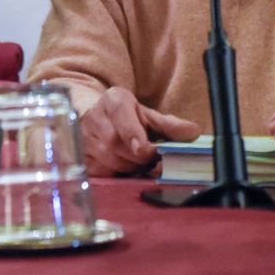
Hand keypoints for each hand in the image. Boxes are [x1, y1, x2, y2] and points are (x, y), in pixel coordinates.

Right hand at [78, 86, 199, 177]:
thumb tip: (193, 132)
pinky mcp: (81, 158)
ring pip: (109, 160)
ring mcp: (83, 139)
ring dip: (130, 167)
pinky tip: (125, 168)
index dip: (132, 134)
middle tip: (154, 161)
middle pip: (116, 144)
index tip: (145, 150)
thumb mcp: (148, 116)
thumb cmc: (127, 118)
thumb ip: (170, 125)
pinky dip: (117, 174)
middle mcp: (94, 117)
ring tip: (140, 163)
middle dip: (139, 157)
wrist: (96, 118)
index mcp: (113, 100)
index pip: (120, 114)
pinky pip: (102, 173)